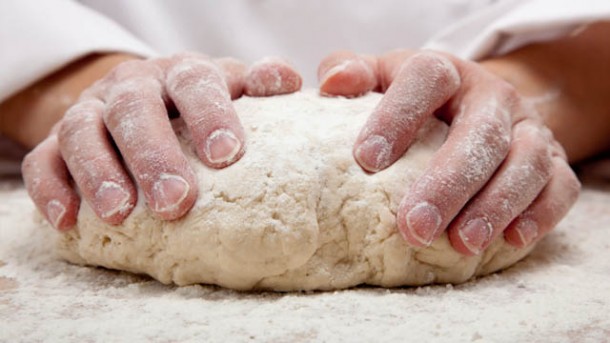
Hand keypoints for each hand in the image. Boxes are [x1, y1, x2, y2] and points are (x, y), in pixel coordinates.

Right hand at [22, 53, 301, 229]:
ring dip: (100, 173)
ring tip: (120, 215)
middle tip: (176, 202)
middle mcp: (132, 88)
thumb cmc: (195, 103)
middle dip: (154, 156)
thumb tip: (290, 82)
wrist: (137, 96)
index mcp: (180, 74)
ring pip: (83, 132)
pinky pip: (44, 159)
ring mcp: (91, 112)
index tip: (227, 155)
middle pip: (135, 110)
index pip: (194, 84)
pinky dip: (51, 188)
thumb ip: (258, 85)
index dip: (210, 115)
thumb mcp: (228, 88)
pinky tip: (68, 220)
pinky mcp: (56, 142)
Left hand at [318, 49, 579, 254]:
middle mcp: (491, 96)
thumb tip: (334, 83)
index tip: (366, 160)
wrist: (476, 104)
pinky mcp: (554, 161)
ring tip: (460, 244)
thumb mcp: (382, 80)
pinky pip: (560, 186)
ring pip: (526, 161)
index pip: (427, 78)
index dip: (397, 115)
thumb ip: (353, 72)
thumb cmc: (415, 101)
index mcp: (445, 72)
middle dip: (448, 182)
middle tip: (414, 227)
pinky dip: (540, 213)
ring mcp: (528, 128)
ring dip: (495, 205)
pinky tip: (511, 241)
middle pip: (481, 132)